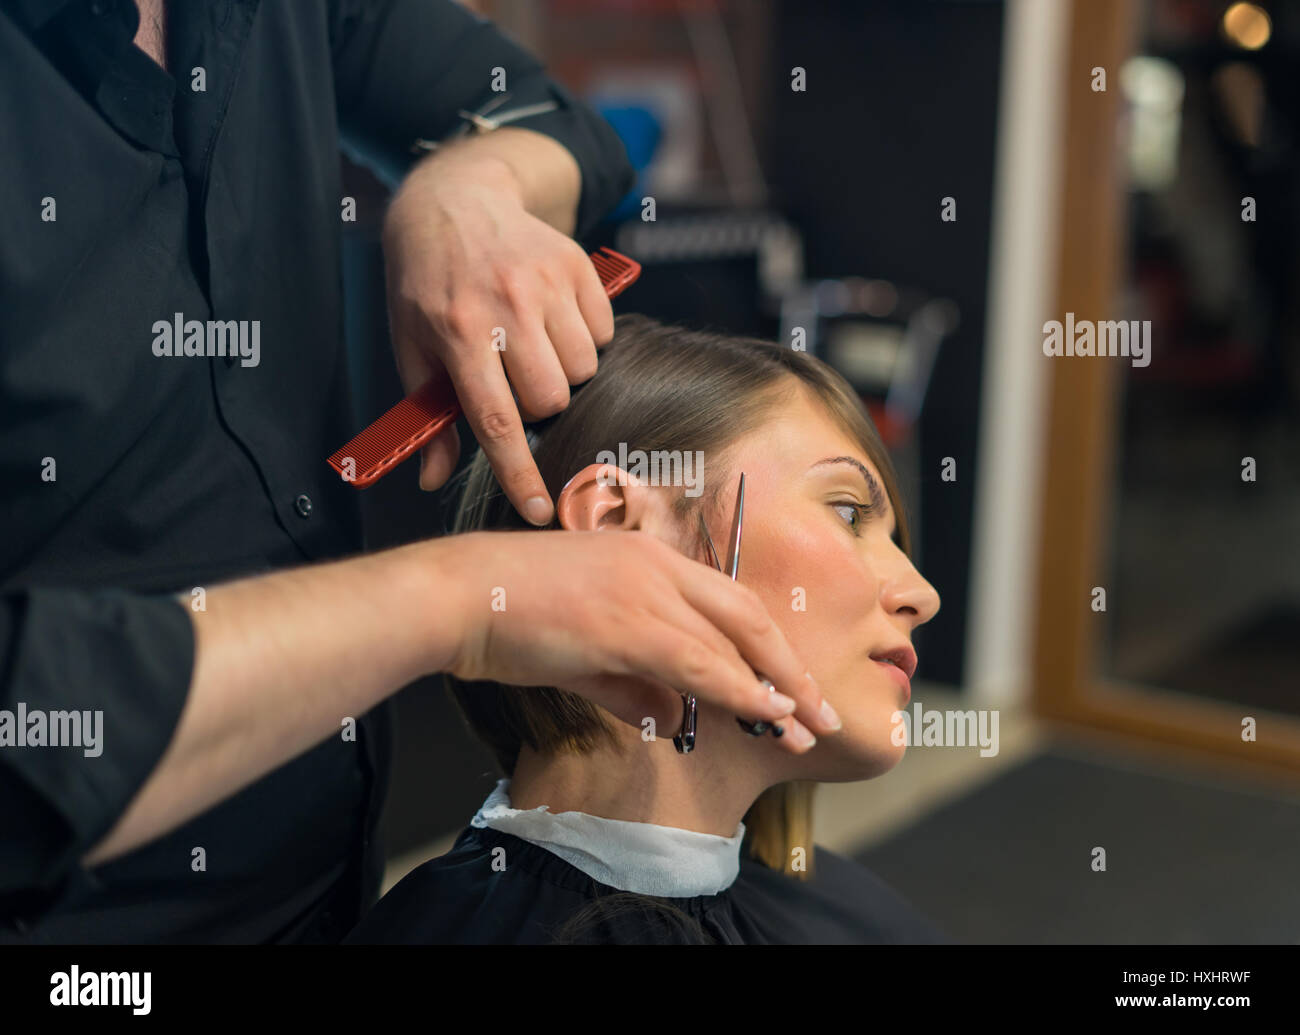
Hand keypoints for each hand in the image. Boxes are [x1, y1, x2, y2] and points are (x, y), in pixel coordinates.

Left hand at [381, 153, 612, 524]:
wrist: (455, 203)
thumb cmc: (428, 289)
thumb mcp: (412, 349)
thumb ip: (430, 416)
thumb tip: (432, 481)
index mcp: (457, 334)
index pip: (496, 421)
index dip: (520, 473)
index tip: (541, 511)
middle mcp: (505, 305)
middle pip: (552, 398)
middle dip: (539, 404)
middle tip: (515, 379)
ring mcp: (545, 282)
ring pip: (584, 369)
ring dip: (564, 371)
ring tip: (533, 344)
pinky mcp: (576, 265)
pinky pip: (604, 333)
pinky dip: (585, 337)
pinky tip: (552, 319)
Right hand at [441, 530, 839, 751]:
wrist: (457, 596)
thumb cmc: (509, 616)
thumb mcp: (584, 653)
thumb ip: (632, 683)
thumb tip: (672, 715)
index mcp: (649, 560)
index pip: (728, 604)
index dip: (767, 649)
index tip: (792, 687)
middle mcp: (657, 566)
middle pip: (747, 618)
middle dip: (789, 670)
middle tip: (821, 714)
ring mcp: (643, 590)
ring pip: (729, 644)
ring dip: (772, 690)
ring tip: (802, 729)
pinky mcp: (625, 622)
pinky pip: (697, 662)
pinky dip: (736, 689)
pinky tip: (762, 714)